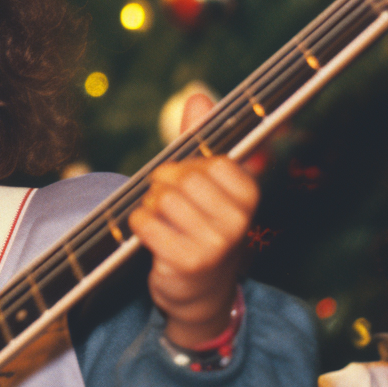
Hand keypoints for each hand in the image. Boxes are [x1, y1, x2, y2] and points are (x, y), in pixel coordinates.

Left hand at [128, 93, 257, 347]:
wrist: (200, 291)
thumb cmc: (200, 227)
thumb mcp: (205, 183)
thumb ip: (200, 139)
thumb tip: (197, 95)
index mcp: (248, 193)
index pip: (209, 160)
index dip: (187, 168)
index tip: (192, 188)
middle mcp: (239, 219)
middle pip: (179, 176)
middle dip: (163, 187)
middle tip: (171, 210)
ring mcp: (217, 243)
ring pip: (160, 198)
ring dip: (150, 208)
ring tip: (164, 225)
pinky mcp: (189, 261)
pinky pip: (144, 222)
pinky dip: (139, 226)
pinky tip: (152, 238)